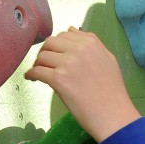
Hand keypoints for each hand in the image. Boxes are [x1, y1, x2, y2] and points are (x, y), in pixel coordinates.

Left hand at [24, 27, 141, 142]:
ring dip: (38, 64)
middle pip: (50, 42)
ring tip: (40, 73)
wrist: (113, 114)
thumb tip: (70, 29)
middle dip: (45, 52)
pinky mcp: (58, 79)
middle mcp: (78, 49)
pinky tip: (33, 79)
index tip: (55, 55)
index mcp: (91, 43)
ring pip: (42, 56)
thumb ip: (91, 42)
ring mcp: (67, 64)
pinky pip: (37, 71)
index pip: (64, 35)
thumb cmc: (112, 90)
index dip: (57, 45)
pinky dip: (31, 75)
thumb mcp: (108, 59)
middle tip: (45, 64)